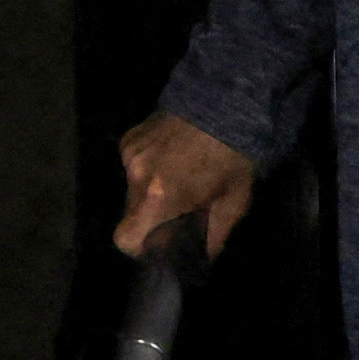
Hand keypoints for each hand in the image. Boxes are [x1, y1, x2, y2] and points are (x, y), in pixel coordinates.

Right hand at [112, 114, 257, 264]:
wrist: (225, 100)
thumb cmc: (234, 156)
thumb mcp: (233, 202)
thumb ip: (214, 237)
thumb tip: (205, 259)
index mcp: (158, 198)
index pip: (125, 238)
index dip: (139, 248)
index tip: (158, 242)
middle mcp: (136, 177)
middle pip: (130, 213)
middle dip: (151, 217)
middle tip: (178, 208)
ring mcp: (130, 155)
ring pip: (132, 189)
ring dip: (150, 190)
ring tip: (178, 176)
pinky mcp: (129, 138)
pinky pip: (133, 165)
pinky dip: (148, 167)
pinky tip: (171, 156)